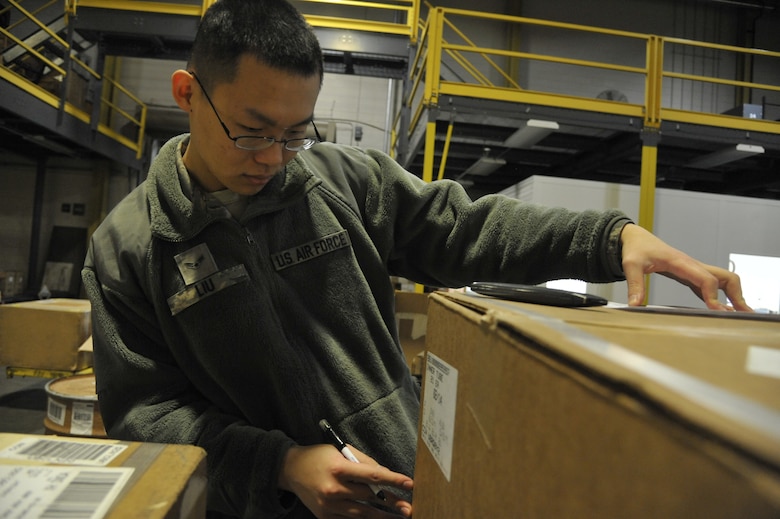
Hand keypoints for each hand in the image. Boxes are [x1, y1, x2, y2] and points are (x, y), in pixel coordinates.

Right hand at [278, 444, 413, 517]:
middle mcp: (334, 489)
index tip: (409, 484)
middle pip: (369, 497)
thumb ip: (363, 462)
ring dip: (381, 516)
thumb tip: (385, 475)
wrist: (290, 470)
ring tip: (397, 517)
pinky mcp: (324, 516)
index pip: (373, 476)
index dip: (393, 480)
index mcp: (339, 469)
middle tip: (408, 507)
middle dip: (391, 502)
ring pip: (362, 513)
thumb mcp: (340, 450)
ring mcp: (329, 505)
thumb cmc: (319, 456)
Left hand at [619, 223, 751, 310]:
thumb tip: (635, 305)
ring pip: (722, 281)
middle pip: (725, 277)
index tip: (717, 311)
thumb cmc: (636, 250)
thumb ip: (634, 284)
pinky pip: (710, 286)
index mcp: (681, 263)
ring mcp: (693, 270)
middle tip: (744, 314)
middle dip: (737, 295)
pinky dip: (719, 297)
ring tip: (741, 316)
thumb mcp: (631, 265)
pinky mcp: (690, 275)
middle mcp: (692, 266)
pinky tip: (721, 311)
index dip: (713, 295)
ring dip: (733, 296)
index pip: (705, 278)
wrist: (637, 239)